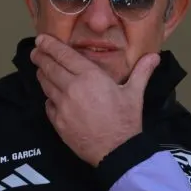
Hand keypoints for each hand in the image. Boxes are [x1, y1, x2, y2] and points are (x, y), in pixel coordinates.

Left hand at [30, 34, 159, 165]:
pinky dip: (49, 98)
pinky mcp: (58, 122)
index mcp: (90, 77)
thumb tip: (154, 55)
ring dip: (42, 75)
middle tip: (36, 51)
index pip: (64, 55)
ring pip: (46, 85)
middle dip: (40, 57)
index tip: (41, 39)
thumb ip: (141, 72)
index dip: (50, 45)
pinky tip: (52, 96)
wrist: (117, 152)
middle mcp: (72, 88)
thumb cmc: (126, 121)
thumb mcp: (135, 93)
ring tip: (42, 69)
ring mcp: (62, 106)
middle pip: (49, 67)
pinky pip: (48, 104)